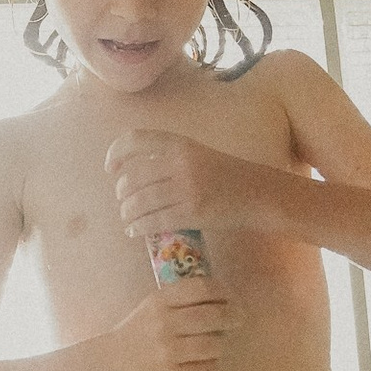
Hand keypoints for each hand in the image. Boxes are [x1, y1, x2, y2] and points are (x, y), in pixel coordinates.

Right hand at [102, 277, 237, 370]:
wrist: (107, 367)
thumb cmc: (135, 335)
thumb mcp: (151, 308)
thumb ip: (180, 300)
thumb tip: (222, 299)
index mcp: (159, 302)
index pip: (201, 288)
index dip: (223, 291)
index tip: (230, 297)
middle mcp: (165, 324)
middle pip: (214, 315)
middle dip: (233, 316)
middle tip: (238, 318)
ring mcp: (168, 352)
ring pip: (215, 344)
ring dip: (221, 344)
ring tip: (215, 344)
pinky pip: (208, 370)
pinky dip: (212, 366)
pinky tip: (205, 364)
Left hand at [107, 127, 244, 237]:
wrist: (260, 193)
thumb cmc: (229, 174)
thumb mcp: (199, 153)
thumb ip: (169, 157)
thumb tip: (132, 174)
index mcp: (181, 144)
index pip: (136, 140)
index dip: (116, 153)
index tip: (110, 168)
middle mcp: (181, 163)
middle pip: (133, 177)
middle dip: (121, 192)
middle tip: (123, 200)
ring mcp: (186, 189)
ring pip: (140, 202)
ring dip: (127, 212)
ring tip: (127, 217)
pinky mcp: (192, 213)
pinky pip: (154, 221)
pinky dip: (138, 227)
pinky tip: (134, 231)